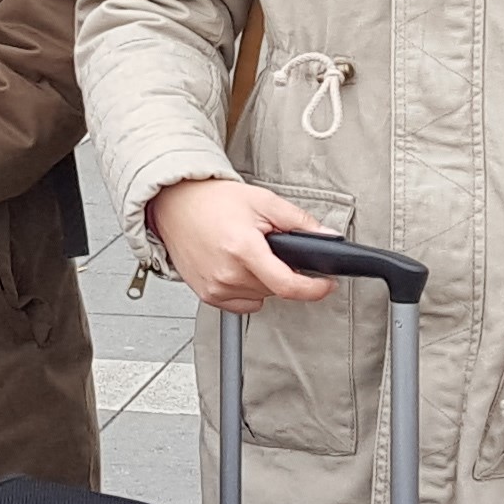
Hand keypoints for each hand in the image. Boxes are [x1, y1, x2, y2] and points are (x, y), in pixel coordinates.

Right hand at [146, 175, 333, 312]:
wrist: (176, 204)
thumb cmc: (213, 201)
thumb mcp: (263, 201)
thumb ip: (299, 221)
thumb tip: (327, 237)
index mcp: (243, 249)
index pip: (287, 285)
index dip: (314, 289)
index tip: (327, 285)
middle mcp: (227, 273)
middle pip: (275, 289)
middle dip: (283, 270)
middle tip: (270, 247)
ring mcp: (215, 287)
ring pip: (260, 296)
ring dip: (264, 280)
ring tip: (249, 253)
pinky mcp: (206, 295)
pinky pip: (241, 303)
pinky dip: (247, 289)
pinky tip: (237, 267)